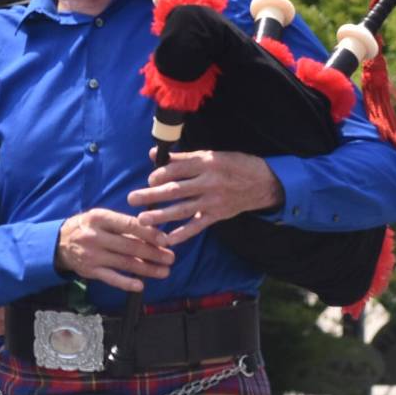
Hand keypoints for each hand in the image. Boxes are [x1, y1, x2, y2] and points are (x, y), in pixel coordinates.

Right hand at [55, 208, 173, 291]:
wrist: (59, 242)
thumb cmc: (88, 226)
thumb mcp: (102, 217)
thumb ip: (124, 224)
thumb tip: (153, 232)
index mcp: (100, 218)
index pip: (129, 225)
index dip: (149, 233)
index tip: (165, 240)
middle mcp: (95, 236)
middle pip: (130, 246)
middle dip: (153, 253)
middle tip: (171, 258)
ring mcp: (92, 255)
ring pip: (125, 263)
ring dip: (147, 269)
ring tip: (164, 271)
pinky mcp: (90, 271)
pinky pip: (112, 279)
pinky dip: (127, 283)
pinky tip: (141, 285)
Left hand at [127, 149, 283, 246]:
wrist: (263, 183)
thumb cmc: (234, 165)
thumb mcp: (211, 155)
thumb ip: (182, 157)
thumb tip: (155, 155)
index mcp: (207, 163)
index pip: (177, 169)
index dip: (160, 174)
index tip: (149, 179)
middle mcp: (209, 182)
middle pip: (175, 190)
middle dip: (152, 195)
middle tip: (132, 199)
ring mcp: (213, 201)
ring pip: (182, 209)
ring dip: (161, 216)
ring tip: (142, 219)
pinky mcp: (217, 215)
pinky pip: (196, 226)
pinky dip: (182, 233)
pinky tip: (167, 239)